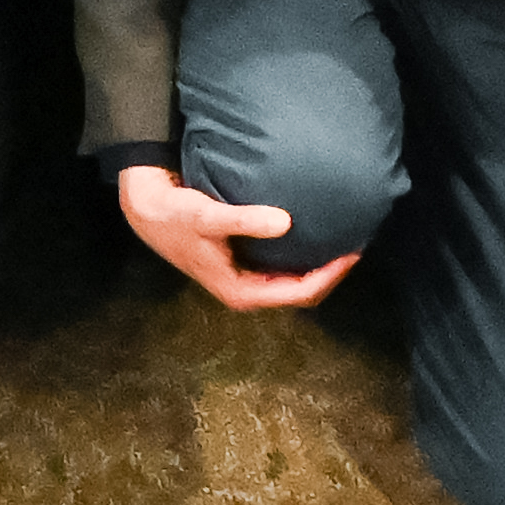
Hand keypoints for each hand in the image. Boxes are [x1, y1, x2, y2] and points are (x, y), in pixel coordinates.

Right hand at [116, 161, 354, 313]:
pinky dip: (302, 254)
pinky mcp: (243, 262)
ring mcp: (245, 277)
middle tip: (356, 245)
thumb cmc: (175, 216)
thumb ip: (245, 220)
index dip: (329, 276)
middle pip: (301, 292)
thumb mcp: (208, 217)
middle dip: (330, 273)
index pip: (299, 293)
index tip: (352, 252)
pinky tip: (314, 233)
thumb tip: (286, 221)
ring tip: (342, 239)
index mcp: (241, 291)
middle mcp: (246, 289)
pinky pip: (283, 266)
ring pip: (293, 281)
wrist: (148, 210)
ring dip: (318, 265)